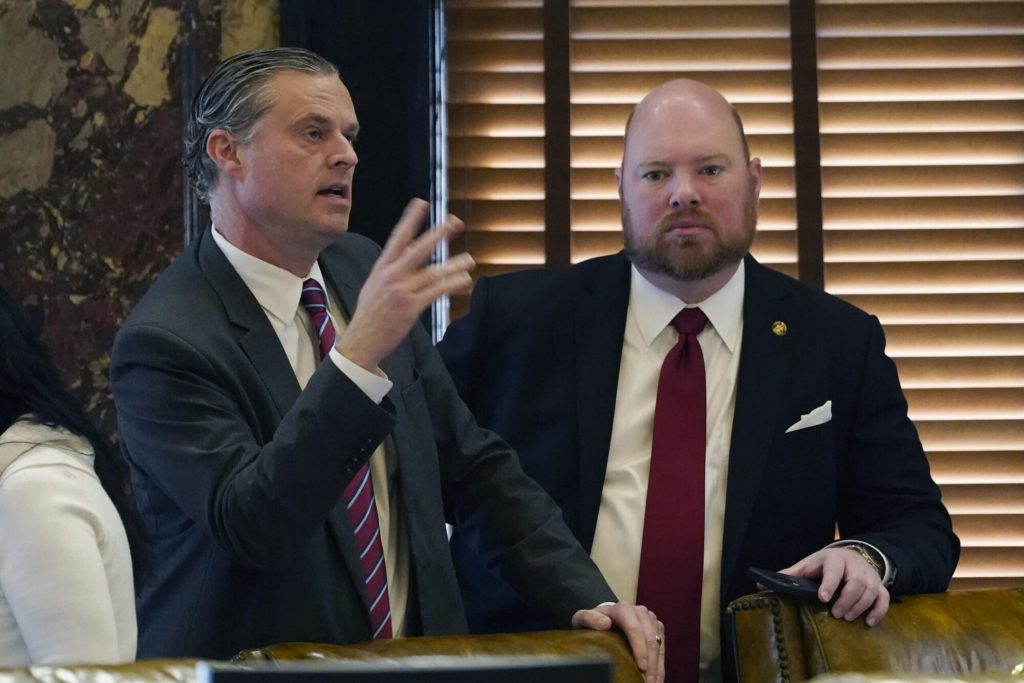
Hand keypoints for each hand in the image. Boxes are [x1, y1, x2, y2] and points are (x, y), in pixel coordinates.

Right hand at [339, 198, 474, 369]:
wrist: (361, 340)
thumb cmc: (369, 315)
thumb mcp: (374, 285)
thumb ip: (391, 270)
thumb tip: (408, 257)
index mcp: (382, 267)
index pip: (398, 237)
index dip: (410, 219)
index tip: (421, 203)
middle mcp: (391, 275)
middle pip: (418, 249)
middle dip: (438, 234)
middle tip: (454, 222)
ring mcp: (401, 291)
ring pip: (432, 272)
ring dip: (453, 265)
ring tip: (469, 260)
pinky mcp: (410, 307)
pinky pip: (435, 292)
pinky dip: (451, 284)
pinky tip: (463, 279)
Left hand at [572, 602, 663, 682]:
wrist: (604, 617)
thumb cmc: (593, 621)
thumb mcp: (584, 619)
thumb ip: (589, 618)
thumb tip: (605, 623)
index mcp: (622, 608)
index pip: (634, 628)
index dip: (639, 648)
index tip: (641, 666)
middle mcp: (639, 611)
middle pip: (649, 637)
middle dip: (651, 661)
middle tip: (648, 681)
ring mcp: (650, 619)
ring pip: (658, 643)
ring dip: (657, 665)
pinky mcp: (656, 627)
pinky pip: (662, 646)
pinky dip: (660, 664)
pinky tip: (657, 678)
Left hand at [781, 548, 889, 626]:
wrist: (850, 555)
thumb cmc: (824, 564)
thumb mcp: (807, 565)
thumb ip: (789, 575)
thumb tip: (761, 584)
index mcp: (834, 559)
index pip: (833, 570)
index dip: (828, 584)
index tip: (823, 598)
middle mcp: (854, 566)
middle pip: (856, 583)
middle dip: (846, 599)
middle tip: (836, 614)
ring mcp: (869, 576)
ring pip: (870, 591)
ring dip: (859, 607)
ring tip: (847, 618)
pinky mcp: (880, 586)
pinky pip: (883, 599)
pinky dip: (878, 611)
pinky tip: (868, 622)